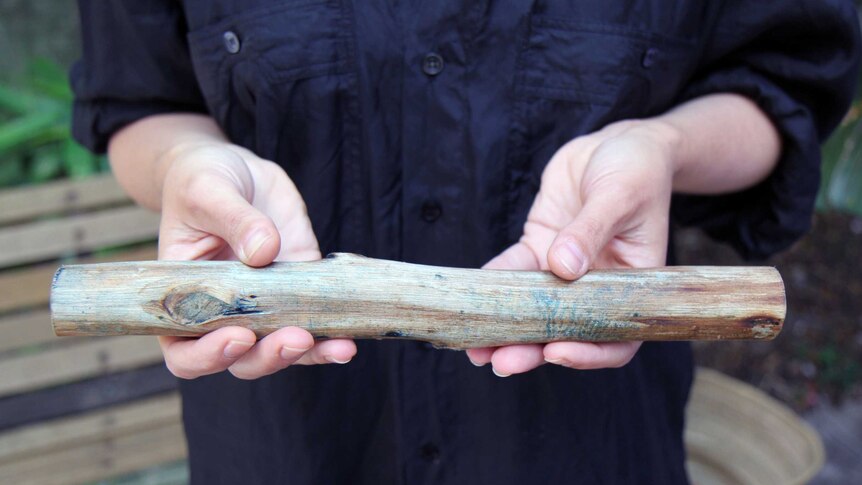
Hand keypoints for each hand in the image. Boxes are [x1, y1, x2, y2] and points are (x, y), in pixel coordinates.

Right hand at [156, 144, 355, 378]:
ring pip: (281, 351)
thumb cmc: (201, 182)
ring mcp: (264, 305)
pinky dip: (332, 336)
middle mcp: (223, 312)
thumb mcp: (208, 191)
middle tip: (296, 338)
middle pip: (240, 361)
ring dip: (309, 354)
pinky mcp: (299, 290)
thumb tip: (265, 251)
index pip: (183, 351)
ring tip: (338, 346)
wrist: (235, 170)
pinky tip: (349, 339)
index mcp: (183, 299)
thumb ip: (235, 219)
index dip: (208, 356)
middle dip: (268, 357)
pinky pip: (314, 324)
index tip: (237, 335)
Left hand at [466, 120, 679, 375]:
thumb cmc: (637, 169)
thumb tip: (564, 267)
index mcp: (632, 284)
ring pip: (534, 309)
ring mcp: (564, 269)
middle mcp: (597, 285)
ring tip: (477, 348)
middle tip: (503, 363)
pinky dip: (493, 284)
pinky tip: (473, 296)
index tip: (557, 352)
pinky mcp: (539, 247)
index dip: (588, 353)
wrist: (620, 143)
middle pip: (566, 330)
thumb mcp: (621, 195)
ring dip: (507, 329)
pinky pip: (513, 270)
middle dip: (533, 349)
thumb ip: (591, 229)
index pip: (616, 336)